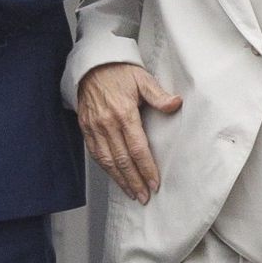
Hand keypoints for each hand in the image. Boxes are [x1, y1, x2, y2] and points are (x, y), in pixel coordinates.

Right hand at [77, 60, 180, 202]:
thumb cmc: (119, 72)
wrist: (92, 65)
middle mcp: (107, 123)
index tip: (154, 183)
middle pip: (122, 160)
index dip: (146, 168)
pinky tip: (115, 177)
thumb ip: (158, 95)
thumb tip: (175, 104)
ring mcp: (94, 127)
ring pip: (107, 160)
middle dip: (134, 181)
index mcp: (123, 113)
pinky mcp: (86, 128)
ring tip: (131, 193)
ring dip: (120, 179)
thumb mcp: (142, 79)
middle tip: (144, 197)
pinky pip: (95, 153)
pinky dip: (105, 169)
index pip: (137, 148)